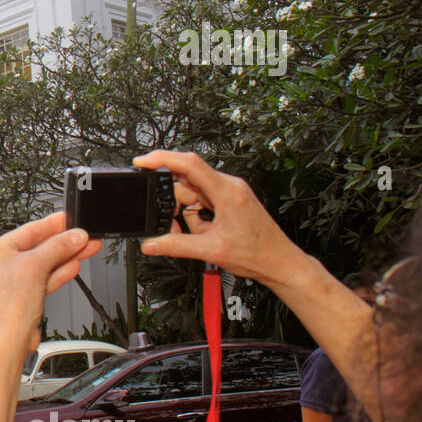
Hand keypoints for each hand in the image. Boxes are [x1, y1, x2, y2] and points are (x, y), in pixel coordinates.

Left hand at [0, 212, 101, 347]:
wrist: (8, 339)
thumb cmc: (6, 306)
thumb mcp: (36, 265)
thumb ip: (58, 247)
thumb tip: (74, 236)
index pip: (26, 231)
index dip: (50, 224)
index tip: (68, 219)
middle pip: (36, 248)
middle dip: (62, 243)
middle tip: (82, 235)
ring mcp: (10, 283)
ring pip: (42, 264)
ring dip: (64, 257)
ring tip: (84, 248)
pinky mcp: (22, 297)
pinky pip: (42, 279)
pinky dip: (57, 273)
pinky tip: (73, 265)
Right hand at [132, 150, 301, 286]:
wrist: (280, 263)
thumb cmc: (258, 253)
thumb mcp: (211, 251)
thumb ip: (176, 246)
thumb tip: (151, 243)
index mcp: (227, 191)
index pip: (189, 164)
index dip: (162, 159)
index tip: (142, 162)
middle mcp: (229, 187)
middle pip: (186, 182)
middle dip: (174, 204)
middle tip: (174, 228)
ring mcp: (229, 193)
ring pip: (192, 194)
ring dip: (186, 215)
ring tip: (197, 236)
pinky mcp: (228, 201)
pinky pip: (201, 202)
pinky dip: (195, 217)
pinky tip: (204, 233)